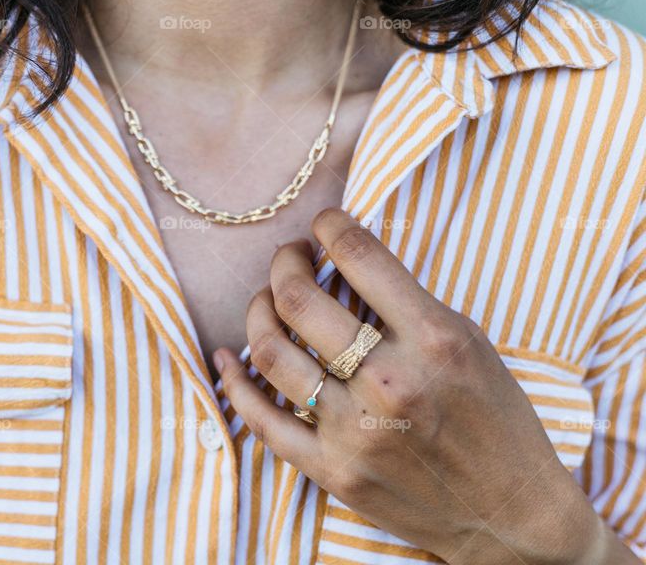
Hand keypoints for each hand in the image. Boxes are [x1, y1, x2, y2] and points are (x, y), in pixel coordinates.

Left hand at [215, 209, 635, 564]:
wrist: (510, 514)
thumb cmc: (496, 421)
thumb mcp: (469, 342)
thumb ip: (407, 303)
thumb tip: (343, 258)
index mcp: (433, 340)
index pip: (359, 256)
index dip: (329, 225)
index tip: (322, 223)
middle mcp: (389, 382)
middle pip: (299, 300)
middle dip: (284, 263)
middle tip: (289, 257)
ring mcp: (356, 431)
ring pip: (270, 353)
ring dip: (257, 313)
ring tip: (266, 302)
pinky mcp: (333, 471)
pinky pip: (261, 420)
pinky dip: (233, 383)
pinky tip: (226, 358)